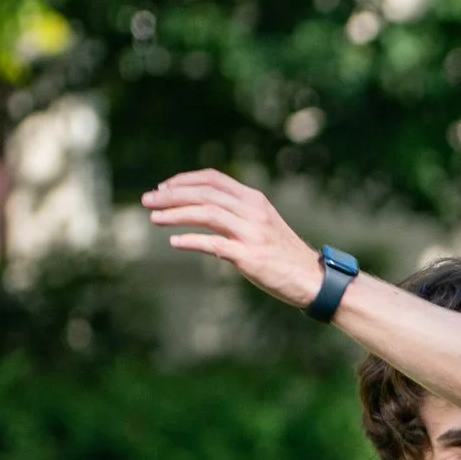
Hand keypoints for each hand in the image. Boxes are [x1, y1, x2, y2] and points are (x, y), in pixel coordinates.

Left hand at [142, 170, 329, 307]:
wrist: (313, 280)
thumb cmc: (284, 255)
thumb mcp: (263, 225)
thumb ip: (237, 214)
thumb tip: (201, 212)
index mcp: (255, 200)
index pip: (213, 179)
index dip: (184, 180)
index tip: (162, 188)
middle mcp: (253, 212)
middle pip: (204, 193)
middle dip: (171, 195)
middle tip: (147, 200)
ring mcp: (252, 233)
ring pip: (206, 213)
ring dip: (176, 214)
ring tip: (154, 218)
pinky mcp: (250, 257)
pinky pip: (214, 244)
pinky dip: (191, 241)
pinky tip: (174, 242)